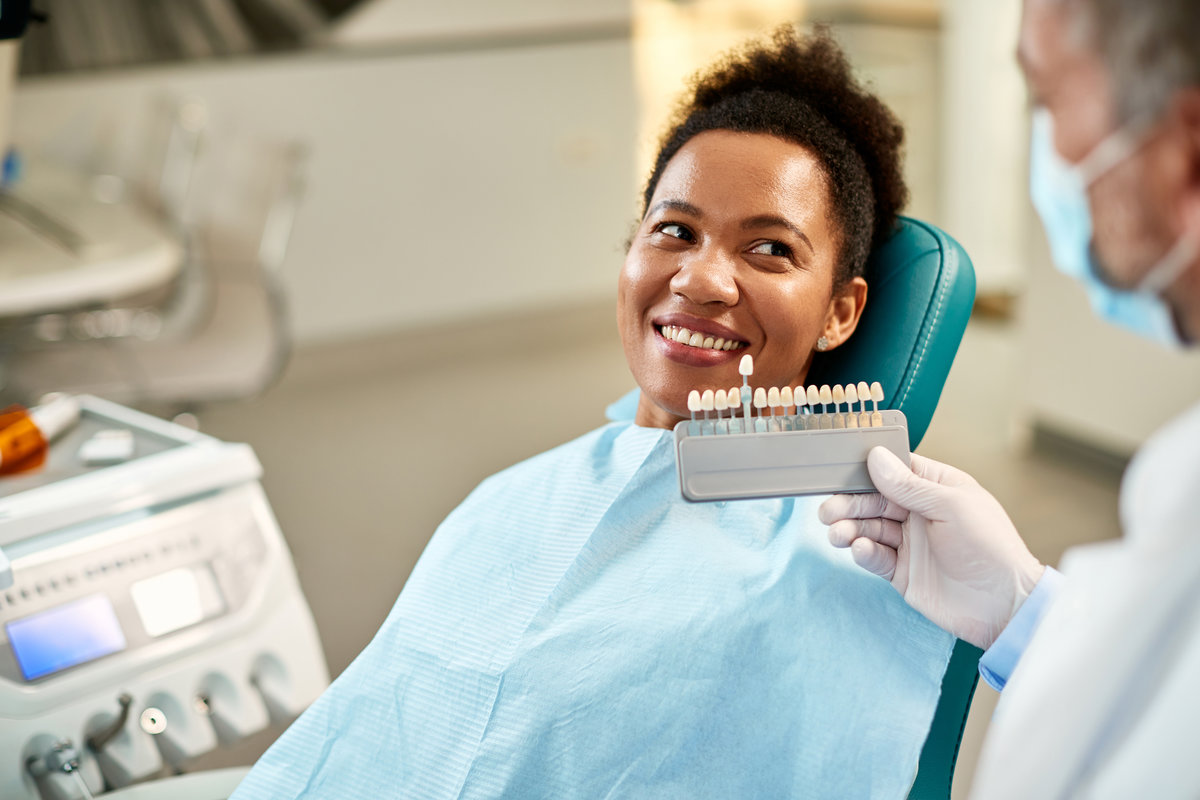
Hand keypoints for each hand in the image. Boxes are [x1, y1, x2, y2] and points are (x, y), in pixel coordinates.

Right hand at [818, 447, 1044, 649]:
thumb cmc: (990, 547)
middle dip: (849, 504)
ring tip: (838, 534)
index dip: (867, 469)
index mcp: (936, 488)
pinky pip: (875, 557)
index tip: (840, 469)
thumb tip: (875, 457)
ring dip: (850, 528)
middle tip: (827, 511)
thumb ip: (909, 485)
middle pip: (874, 500)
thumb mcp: (951, 507)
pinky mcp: (902, 572)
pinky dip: (863, 552)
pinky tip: (860, 549)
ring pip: (869, 528)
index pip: (894, 470)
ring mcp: (910, 543)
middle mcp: (919, 513)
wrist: (1003, 605)